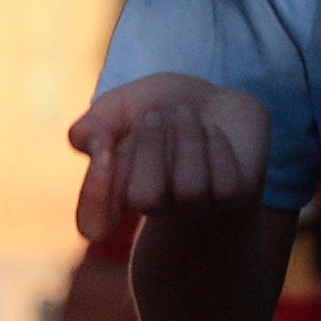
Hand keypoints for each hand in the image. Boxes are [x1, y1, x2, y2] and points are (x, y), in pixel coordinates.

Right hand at [68, 74, 271, 246]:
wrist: (212, 97)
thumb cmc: (158, 106)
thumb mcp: (116, 107)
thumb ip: (90, 127)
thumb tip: (96, 147)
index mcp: (117, 189)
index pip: (92, 222)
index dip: (95, 193)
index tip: (104, 149)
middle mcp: (155, 205)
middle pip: (145, 199)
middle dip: (150, 147)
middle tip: (155, 115)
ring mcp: (194, 205)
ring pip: (189, 189)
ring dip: (187, 138)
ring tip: (187, 114)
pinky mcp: (231, 195)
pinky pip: (224, 185)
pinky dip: (218, 146)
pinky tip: (214, 132)